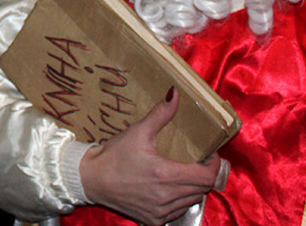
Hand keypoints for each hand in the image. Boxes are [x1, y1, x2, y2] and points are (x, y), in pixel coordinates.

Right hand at [78, 87, 223, 225]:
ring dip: (193, 188)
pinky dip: (179, 200)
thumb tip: (175, 93)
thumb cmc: (114, 155)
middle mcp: (166, 198)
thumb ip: (161, 114)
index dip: (214, 165)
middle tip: (197, 160)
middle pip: (202, 189)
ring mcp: (160, 212)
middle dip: (204, 174)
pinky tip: (169, 188)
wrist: (91, 179)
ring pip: (192, 201)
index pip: (207, 176)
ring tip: (184, 173)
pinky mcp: (153, 221)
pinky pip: (178, 212)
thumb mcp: (138, 131)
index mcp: (166, 175)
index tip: (210, 154)